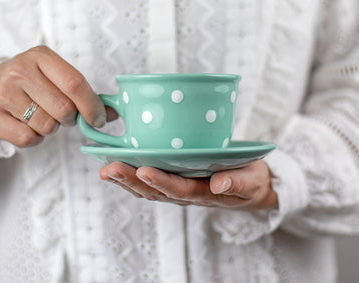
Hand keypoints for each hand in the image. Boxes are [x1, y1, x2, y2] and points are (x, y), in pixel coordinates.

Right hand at [0, 45, 108, 146]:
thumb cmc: (24, 84)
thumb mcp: (49, 75)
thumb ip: (81, 91)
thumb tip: (112, 113)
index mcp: (40, 56)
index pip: (75, 83)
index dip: (92, 105)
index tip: (99, 119)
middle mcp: (20, 70)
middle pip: (64, 109)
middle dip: (68, 119)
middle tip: (58, 113)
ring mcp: (3, 93)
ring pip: (47, 126)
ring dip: (49, 128)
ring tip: (36, 116)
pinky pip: (29, 139)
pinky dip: (33, 139)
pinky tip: (24, 125)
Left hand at [99, 160, 277, 210]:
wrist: (251, 187)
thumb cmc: (252, 181)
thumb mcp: (253, 181)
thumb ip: (238, 183)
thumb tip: (219, 183)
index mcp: (205, 193)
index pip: (179, 189)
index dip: (160, 181)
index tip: (143, 170)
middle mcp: (187, 194)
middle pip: (155, 191)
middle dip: (131, 180)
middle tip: (110, 169)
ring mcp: (178, 189)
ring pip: (147, 189)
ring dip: (125, 180)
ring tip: (105, 168)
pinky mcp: (175, 181)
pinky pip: (150, 183)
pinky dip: (131, 176)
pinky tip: (116, 165)